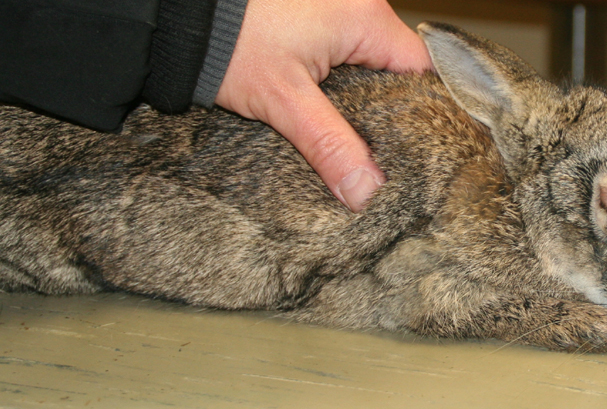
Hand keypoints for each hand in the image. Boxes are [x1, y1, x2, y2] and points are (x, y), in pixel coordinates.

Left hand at [214, 0, 432, 211]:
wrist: (180, 16)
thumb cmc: (230, 42)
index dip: (426, 110)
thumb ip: (331, 145)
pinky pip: (346, 52)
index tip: (418, 148)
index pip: (423, 69)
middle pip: (398, 66)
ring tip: (358, 137)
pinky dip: (342, 82)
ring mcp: (337, 6)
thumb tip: (368, 192)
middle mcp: (359, 3)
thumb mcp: (285, 100)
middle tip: (384, 152)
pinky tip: (331, 110)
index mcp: (366, 17)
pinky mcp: (314, 15)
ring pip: (371, 61)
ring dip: (365, 96)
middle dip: (392, 109)